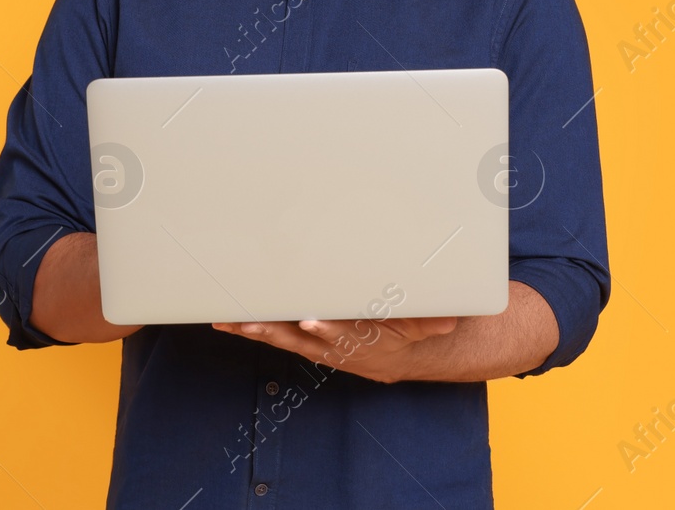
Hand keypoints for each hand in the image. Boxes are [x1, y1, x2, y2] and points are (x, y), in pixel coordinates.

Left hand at [211, 315, 458, 383]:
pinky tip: (225, 321)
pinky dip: (248, 328)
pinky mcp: (300, 340)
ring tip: (228, 321)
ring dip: (253, 329)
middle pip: (299, 337)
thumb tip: (449, 318)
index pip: (342, 333)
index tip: (312, 320)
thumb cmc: (403, 330)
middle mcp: (331, 344)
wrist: (392, 356)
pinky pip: (271, 334)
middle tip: (252, 321)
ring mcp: (312, 345)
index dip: (327, 329)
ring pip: (279, 337)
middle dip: (275, 329)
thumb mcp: (422, 325)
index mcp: (358, 337)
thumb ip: (429, 320)